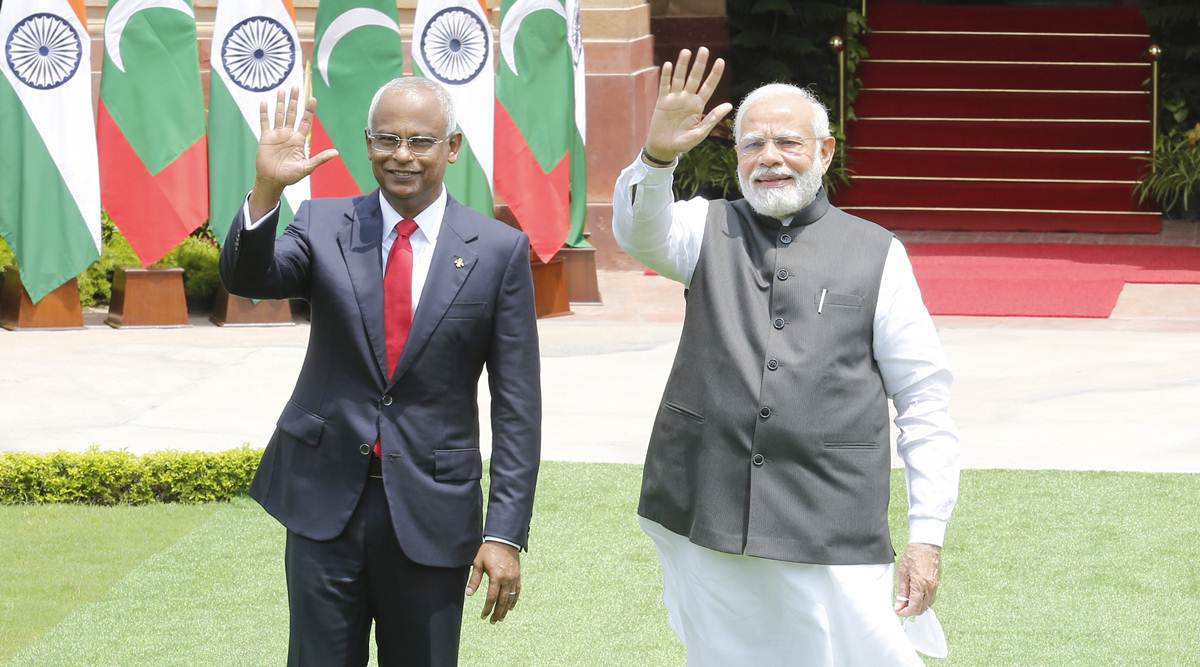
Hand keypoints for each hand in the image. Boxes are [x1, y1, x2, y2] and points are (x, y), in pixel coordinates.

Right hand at [249, 87, 338, 217]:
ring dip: (280, 103)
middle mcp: (288, 134)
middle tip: (296, 87)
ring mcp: (277, 135)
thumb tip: (336, 153)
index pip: (305, 121)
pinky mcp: (265, 138)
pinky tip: (264, 102)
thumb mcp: (306, 167)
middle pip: (292, 114)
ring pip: (279, 114)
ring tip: (282, 90)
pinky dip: (264, 113)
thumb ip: (320, 159)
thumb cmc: (290, 176)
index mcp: (299, 140)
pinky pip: (264, 122)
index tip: (312, 99)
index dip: (309, 110)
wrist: (272, 181)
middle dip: (294, 101)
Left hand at [465, 541, 520, 623]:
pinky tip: (510, 606)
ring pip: (510, 598)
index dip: (487, 609)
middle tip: (493, 621)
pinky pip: (517, 591)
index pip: (491, 598)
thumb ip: (474, 579)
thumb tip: (468, 594)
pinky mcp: (518, 576)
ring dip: (505, 609)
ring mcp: (514, 578)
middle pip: (502, 601)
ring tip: (501, 617)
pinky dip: (514, 600)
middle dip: (497, 613)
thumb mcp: (478, 563)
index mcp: (496, 577)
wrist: (504, 540)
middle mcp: (506, 579)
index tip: (483, 616)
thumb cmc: (489, 550)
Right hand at [643, 46, 732, 163]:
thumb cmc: (683, 143)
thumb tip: (729, 105)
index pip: (708, 86)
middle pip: (695, 78)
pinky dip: (666, 76)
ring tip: (686, 51)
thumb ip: (713, 117)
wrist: (664, 149)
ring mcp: (674, 99)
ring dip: (683, 65)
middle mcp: (687, 99)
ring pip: (679, 78)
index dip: (714, 74)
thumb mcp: (700, 132)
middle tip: (704, 49)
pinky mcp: (662, 102)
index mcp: (698, 105)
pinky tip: (669, 65)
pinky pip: (664, 86)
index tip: (720, 61)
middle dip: (699, 64)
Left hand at [895, 543, 941, 616]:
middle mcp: (930, 588)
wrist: (925, 545)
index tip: (898, 611)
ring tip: (907, 601)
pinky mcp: (937, 583)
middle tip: (901, 606)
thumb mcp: (902, 573)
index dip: (905, 612)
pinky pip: (931, 598)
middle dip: (911, 611)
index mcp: (920, 585)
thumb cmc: (913, 555)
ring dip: (918, 606)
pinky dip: (924, 600)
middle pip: (922, 609)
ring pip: (928, 604)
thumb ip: (902, 591)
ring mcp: (935, 586)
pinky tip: (916, 596)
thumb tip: (899, 604)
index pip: (914, 607)